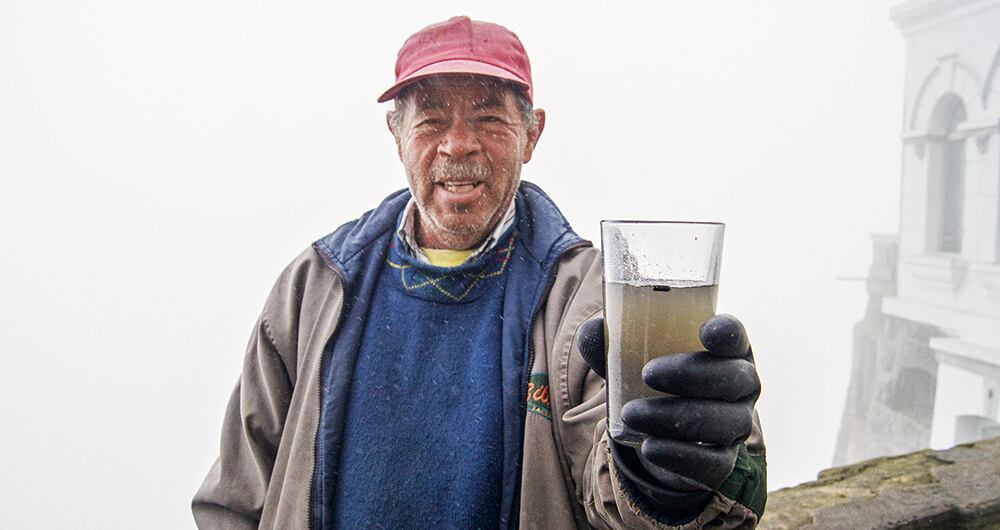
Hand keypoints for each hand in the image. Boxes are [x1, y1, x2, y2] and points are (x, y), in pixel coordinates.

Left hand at [577, 314, 759, 509]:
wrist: (656, 430)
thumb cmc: (651, 378)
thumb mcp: (632, 357)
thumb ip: (613, 342)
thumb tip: (591, 331)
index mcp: (725, 350)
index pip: (735, 336)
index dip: (727, 333)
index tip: (705, 331)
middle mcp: (741, 386)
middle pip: (735, 379)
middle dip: (692, 375)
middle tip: (647, 373)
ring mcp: (736, 425)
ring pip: (724, 423)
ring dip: (676, 417)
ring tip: (631, 414)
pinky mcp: (723, 461)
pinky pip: (712, 463)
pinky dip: (680, 456)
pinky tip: (650, 447)